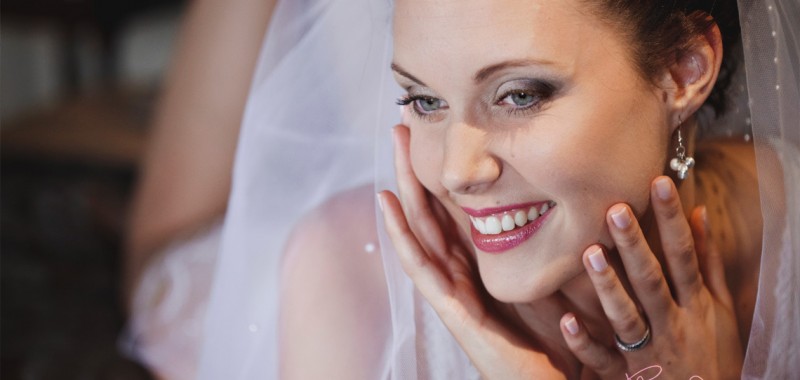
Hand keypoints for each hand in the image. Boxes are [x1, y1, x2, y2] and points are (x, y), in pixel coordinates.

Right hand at [378, 125, 566, 378]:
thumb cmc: (558, 339)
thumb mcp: (554, 277)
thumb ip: (548, 246)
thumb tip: (561, 197)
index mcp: (480, 266)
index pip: (451, 213)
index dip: (438, 176)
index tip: (432, 136)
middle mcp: (459, 275)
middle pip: (429, 214)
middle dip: (415, 170)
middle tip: (402, 126)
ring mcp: (451, 292)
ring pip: (419, 231)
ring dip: (404, 189)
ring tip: (394, 149)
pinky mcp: (453, 310)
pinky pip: (422, 265)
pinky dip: (402, 233)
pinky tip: (389, 203)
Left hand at [559, 176, 742, 378]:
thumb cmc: (713, 351)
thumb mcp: (720, 309)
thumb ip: (708, 262)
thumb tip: (700, 212)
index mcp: (695, 305)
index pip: (684, 255)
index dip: (672, 219)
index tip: (659, 182)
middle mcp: (673, 324)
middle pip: (652, 279)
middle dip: (635, 244)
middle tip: (614, 208)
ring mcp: (650, 351)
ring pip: (627, 316)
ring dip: (609, 286)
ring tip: (590, 253)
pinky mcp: (628, 375)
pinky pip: (603, 359)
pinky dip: (585, 342)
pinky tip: (568, 321)